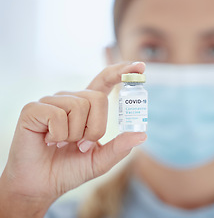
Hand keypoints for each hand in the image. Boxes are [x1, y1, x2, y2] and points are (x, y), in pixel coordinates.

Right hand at [0, 62, 146, 217]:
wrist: (42, 185)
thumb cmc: (70, 169)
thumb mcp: (101, 160)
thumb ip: (120, 147)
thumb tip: (142, 134)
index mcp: (87, 107)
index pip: (105, 80)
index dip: (121, 71)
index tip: (140, 65)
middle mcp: (70, 99)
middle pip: (98, 98)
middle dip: (95, 128)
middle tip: (81, 144)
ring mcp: (51, 102)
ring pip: (79, 107)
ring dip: (74, 135)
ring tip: (62, 143)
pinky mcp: (33, 109)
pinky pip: (57, 115)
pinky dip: (57, 135)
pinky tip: (48, 140)